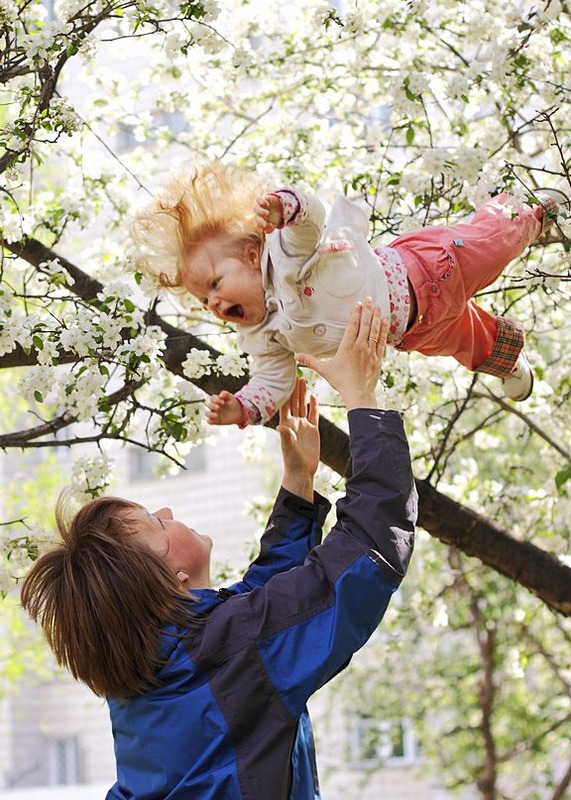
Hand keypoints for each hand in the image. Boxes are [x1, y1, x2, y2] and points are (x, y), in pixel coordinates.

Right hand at [206, 391, 243, 425]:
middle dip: (212, 406)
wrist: (238, 412)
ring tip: (216, 415)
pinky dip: (210, 421)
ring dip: (210, 414)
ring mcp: (214, 414)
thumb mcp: (230, 397)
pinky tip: (213, 420)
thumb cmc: (232, 403)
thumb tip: (221, 395)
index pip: (212, 398)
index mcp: (216, 400)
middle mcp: (214, 406)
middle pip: (208, 405)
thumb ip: (225, 394)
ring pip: (207, 414)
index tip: (223, 402)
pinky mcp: (215, 420)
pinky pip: (210, 421)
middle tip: (218, 407)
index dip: (216, 400)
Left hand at [254, 193, 282, 233]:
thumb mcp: (274, 224)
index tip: (267, 227)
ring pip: (256, 208)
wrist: (279, 206)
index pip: (258, 223)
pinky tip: (267, 204)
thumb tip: (267, 230)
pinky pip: (259, 199)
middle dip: (260, 220)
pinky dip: (261, 201)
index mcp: (260, 220)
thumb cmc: (275, 217)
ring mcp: (260, 206)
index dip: (262, 226)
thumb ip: (270, 228)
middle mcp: (258, 213)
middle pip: (256, 216)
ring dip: (261, 211)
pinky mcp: (262, 198)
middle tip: (265, 224)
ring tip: (267, 214)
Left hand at [277, 378, 319, 500]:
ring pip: (303, 406)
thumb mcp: (288, 448)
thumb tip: (280, 427)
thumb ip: (285, 436)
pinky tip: (313, 397)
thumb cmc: (292, 460)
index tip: (286, 381)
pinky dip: (313, 406)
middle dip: (295, 389)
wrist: (301, 471)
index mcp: (286, 424)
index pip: (285, 405)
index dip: (285, 393)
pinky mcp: (313, 431)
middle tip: (296, 375)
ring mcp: (303, 426)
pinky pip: (313, 415)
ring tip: (304, 381)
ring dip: (303, 394)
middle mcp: (294, 423)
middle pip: (294, 402)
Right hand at [295, 298, 387, 410]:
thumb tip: (295, 356)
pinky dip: (384, 330)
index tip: (358, 304)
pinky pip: (382, 340)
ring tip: (378, 307)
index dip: (356, 314)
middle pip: (365, 324)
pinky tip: (385, 322)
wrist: (358, 394)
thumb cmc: (341, 382)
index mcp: (347, 347)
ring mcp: (370, 351)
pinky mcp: (378, 357)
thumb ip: (310, 361)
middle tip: (369, 299)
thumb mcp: (324, 370)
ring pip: (375, 330)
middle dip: (368, 310)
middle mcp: (360, 347)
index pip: (352, 326)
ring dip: (377, 317)